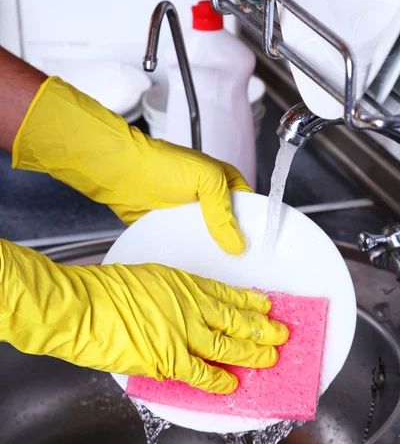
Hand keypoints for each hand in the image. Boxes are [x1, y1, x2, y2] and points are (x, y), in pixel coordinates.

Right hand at [0, 240, 287, 392]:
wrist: (83, 307)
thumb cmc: (105, 289)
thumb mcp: (147, 278)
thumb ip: (170, 295)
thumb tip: (183, 312)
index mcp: (185, 284)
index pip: (228, 295)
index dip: (250, 303)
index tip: (267, 306)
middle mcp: (191, 307)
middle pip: (236, 320)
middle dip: (262, 329)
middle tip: (282, 334)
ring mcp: (184, 334)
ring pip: (228, 346)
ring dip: (252, 353)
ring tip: (270, 358)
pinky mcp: (170, 359)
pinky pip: (203, 374)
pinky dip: (220, 381)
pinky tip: (233, 384)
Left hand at [13, 77, 251, 254]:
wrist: (121, 173)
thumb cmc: (163, 166)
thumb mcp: (206, 178)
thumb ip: (223, 211)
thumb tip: (238, 245)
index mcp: (225, 183)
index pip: (249, 209)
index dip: (255, 228)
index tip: (260, 251)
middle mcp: (210, 202)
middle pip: (230, 229)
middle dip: (235, 246)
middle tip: (244, 271)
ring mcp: (191, 218)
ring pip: (210, 241)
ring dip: (213, 255)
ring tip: (224, 277)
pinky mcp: (172, 231)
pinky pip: (188, 247)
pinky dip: (193, 257)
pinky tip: (199, 272)